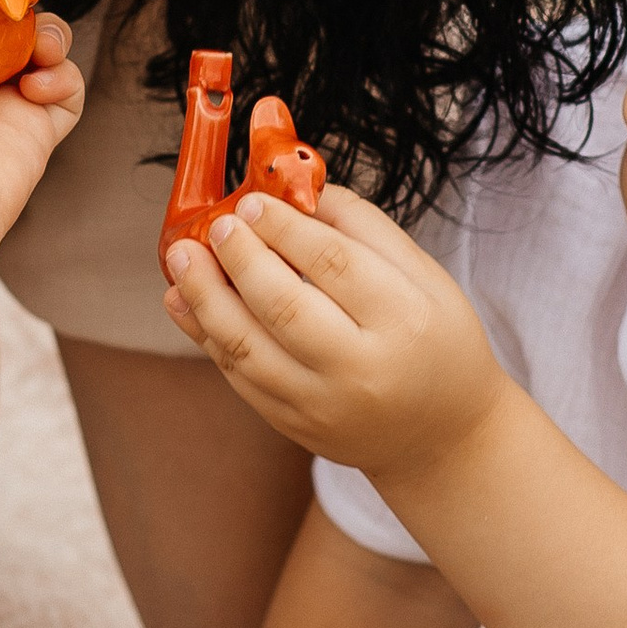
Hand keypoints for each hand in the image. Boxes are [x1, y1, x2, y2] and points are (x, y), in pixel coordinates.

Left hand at [160, 186, 503, 485]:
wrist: (444, 437)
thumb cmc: (437, 341)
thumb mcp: (424, 276)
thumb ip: (362, 227)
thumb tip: (295, 190)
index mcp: (403, 320)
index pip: (333, 263)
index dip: (283, 227)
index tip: (253, 201)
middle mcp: (361, 369)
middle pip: (284, 306)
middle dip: (240, 258)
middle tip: (217, 225)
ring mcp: (323, 405)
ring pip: (248, 348)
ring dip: (205, 297)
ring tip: (182, 257)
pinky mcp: (294, 426)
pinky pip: (239, 377)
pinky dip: (204, 336)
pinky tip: (183, 300)